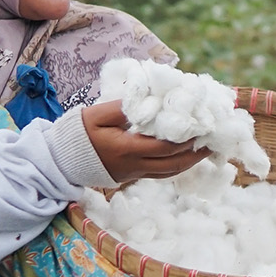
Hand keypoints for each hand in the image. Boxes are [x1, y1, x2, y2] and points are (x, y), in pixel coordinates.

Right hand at [81, 100, 206, 183]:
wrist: (62, 160)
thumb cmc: (79, 133)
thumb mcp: (98, 114)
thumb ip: (124, 108)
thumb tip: (149, 100)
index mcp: (127, 150)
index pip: (165, 147)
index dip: (186, 139)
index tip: (202, 126)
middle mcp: (135, 166)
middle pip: (173, 164)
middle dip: (196, 153)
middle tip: (213, 140)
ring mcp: (134, 174)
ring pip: (169, 172)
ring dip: (190, 161)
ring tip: (206, 148)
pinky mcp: (132, 176)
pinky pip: (160, 173)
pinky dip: (176, 164)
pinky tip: (186, 155)